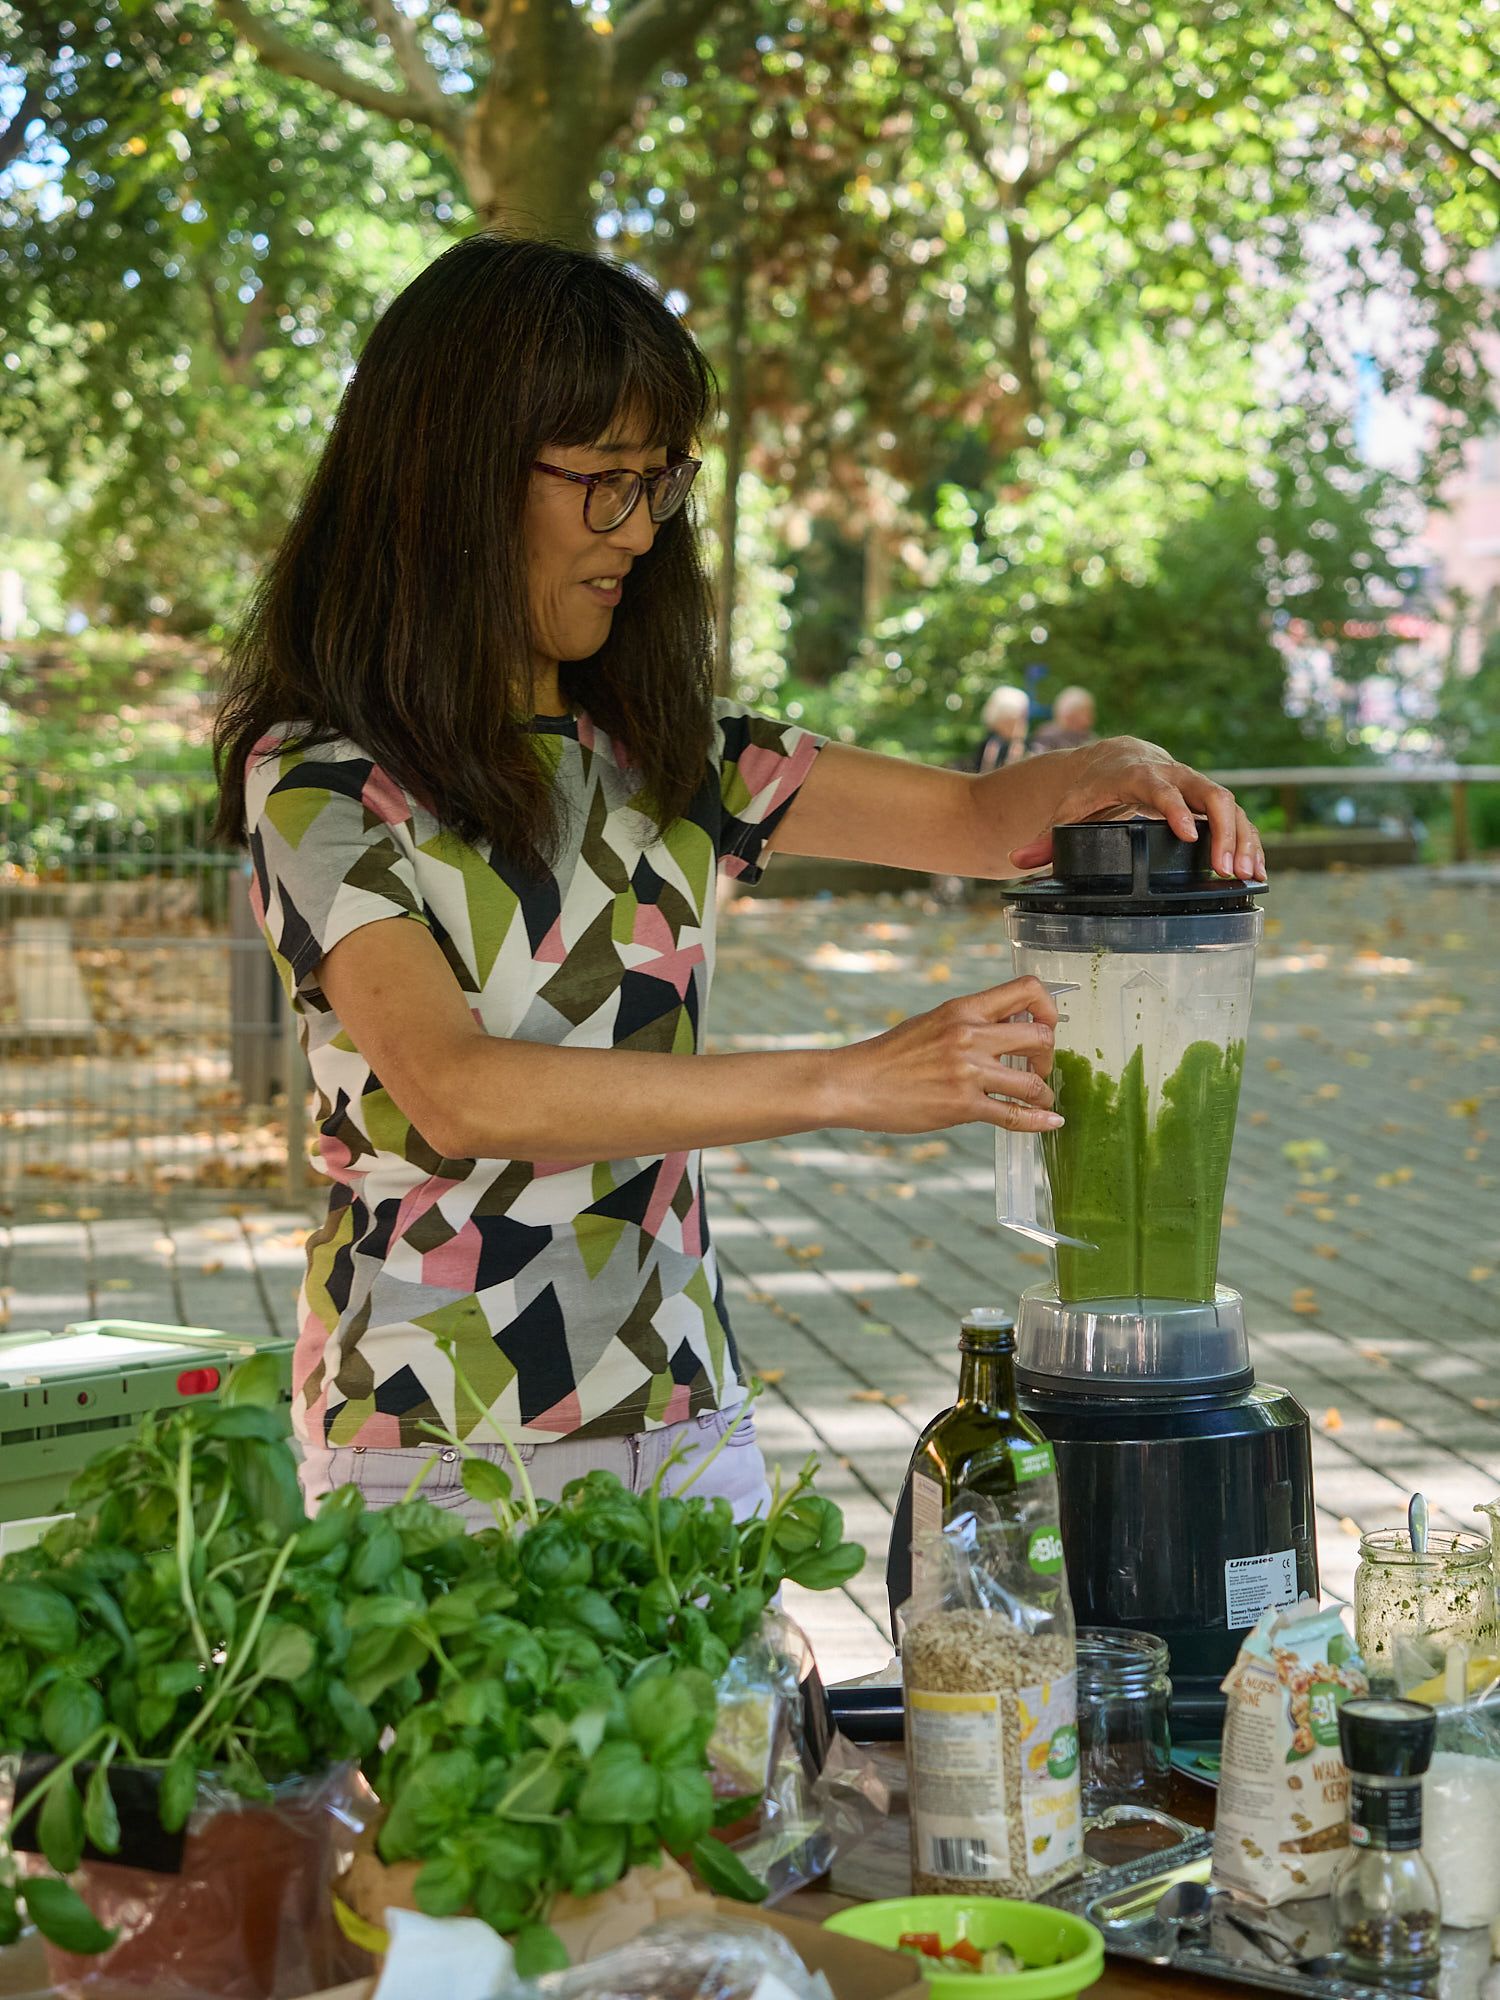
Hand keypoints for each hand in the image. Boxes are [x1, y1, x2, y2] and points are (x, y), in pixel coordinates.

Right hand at [828, 977, 1061, 1134]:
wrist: (854, 1084)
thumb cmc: (889, 1056)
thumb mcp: (932, 1022)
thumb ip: (969, 1021)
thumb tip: (1006, 1025)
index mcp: (963, 1009)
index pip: (1027, 989)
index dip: (1048, 1008)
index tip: (1045, 1026)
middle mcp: (969, 1035)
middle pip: (1040, 1036)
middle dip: (1048, 1055)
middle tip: (1039, 1068)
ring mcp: (968, 1071)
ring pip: (1032, 1082)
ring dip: (1044, 1094)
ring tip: (1040, 1101)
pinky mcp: (962, 1105)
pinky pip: (1013, 1115)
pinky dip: (1038, 1122)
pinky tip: (1049, 1124)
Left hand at [1010, 737, 1265, 880]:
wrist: (1114, 758)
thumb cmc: (1090, 788)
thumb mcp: (1068, 810)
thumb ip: (1046, 837)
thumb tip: (1018, 860)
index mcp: (1135, 774)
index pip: (1158, 786)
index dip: (1173, 807)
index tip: (1187, 834)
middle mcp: (1170, 773)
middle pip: (1206, 791)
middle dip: (1221, 829)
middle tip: (1226, 868)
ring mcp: (1191, 784)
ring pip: (1227, 803)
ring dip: (1241, 838)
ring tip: (1245, 875)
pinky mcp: (1204, 798)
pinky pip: (1234, 815)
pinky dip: (1248, 840)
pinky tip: (1256, 871)